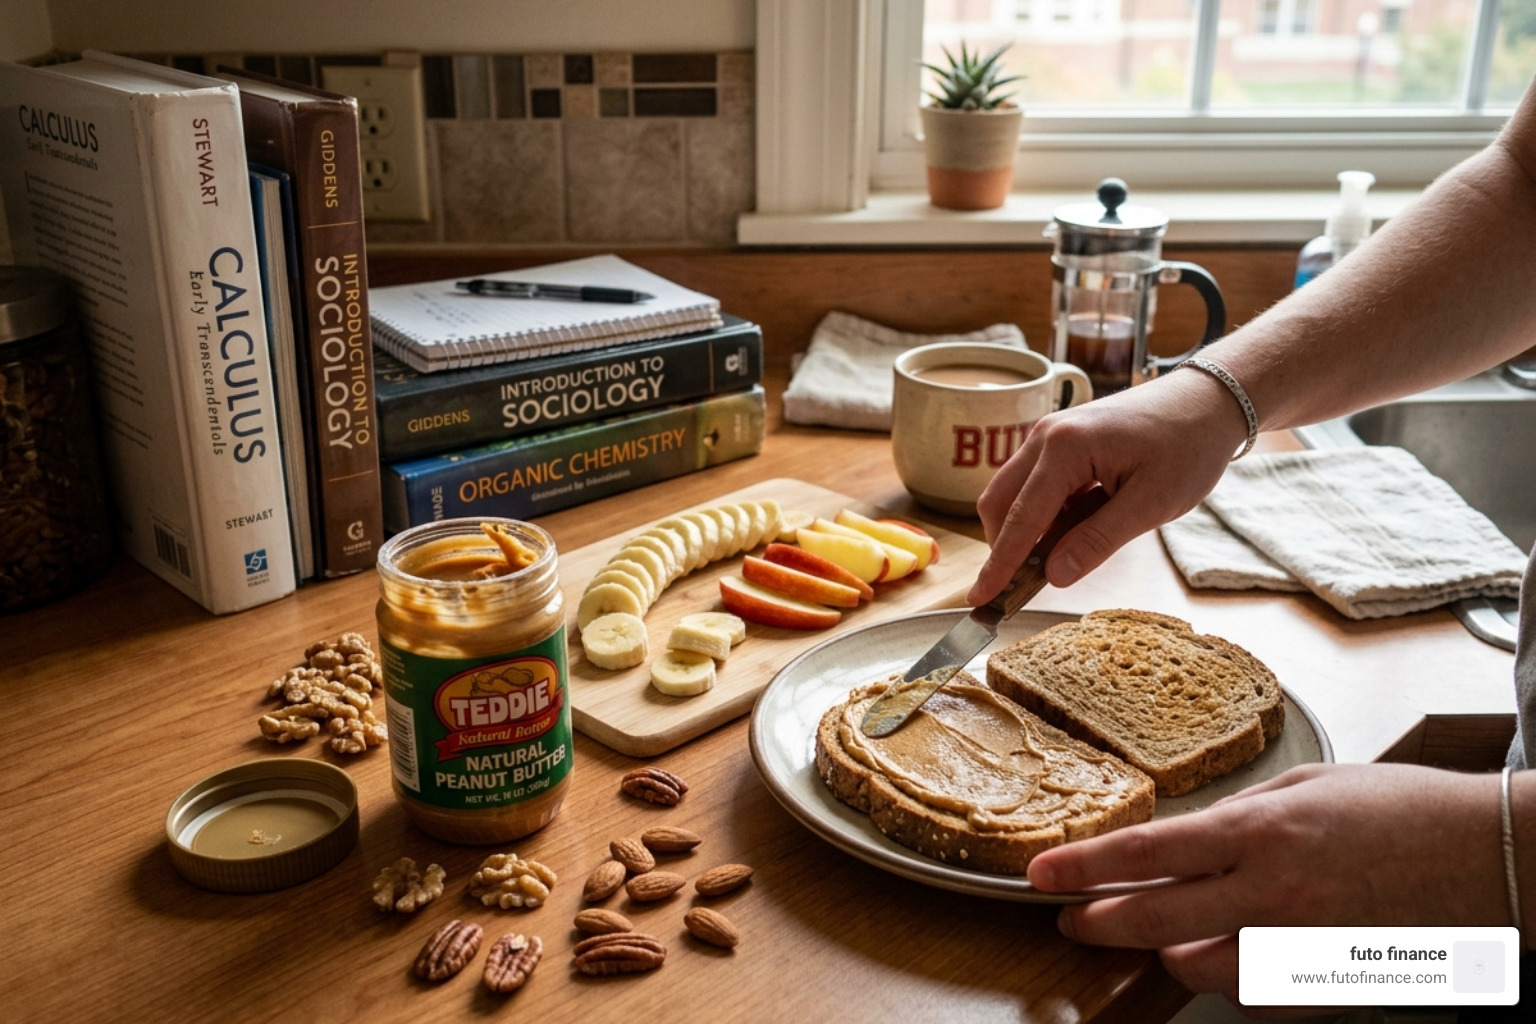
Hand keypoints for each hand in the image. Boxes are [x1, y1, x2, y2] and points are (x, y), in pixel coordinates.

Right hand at [966, 367, 1248, 604]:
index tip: (980, 599)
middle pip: (998, 502)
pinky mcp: (1058, 439)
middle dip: (1004, 547)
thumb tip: (1053, 576)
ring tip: (1061, 555)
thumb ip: (1097, 541)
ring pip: (1011, 492)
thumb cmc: (1188, 446)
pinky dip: (1041, 513)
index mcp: (1065, 449)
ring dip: (1025, 529)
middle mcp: (1045, 436)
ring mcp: (1048, 434)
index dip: (1000, 565)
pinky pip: (1032, 483)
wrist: (1208, 400)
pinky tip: (1075, 527)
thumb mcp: (1150, 504)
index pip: (1021, 519)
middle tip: (1020, 588)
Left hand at [1026, 764, 1507, 1006]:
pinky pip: (1255, 996)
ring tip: (1156, 931)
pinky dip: (1230, 979)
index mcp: (1262, 830)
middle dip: (1098, 922)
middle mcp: (1273, 893)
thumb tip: (1188, 836)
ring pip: (1198, 969)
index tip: (1042, 873)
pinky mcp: (1328, 983)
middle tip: (1072, 919)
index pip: (1148, 853)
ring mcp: (1301, 946)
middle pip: (1154, 920)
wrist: (1489, 856)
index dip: (1084, 866)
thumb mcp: (1308, 784)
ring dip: (1168, 951)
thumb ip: (1241, 814)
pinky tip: (1228, 956)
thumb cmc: (1402, 807)